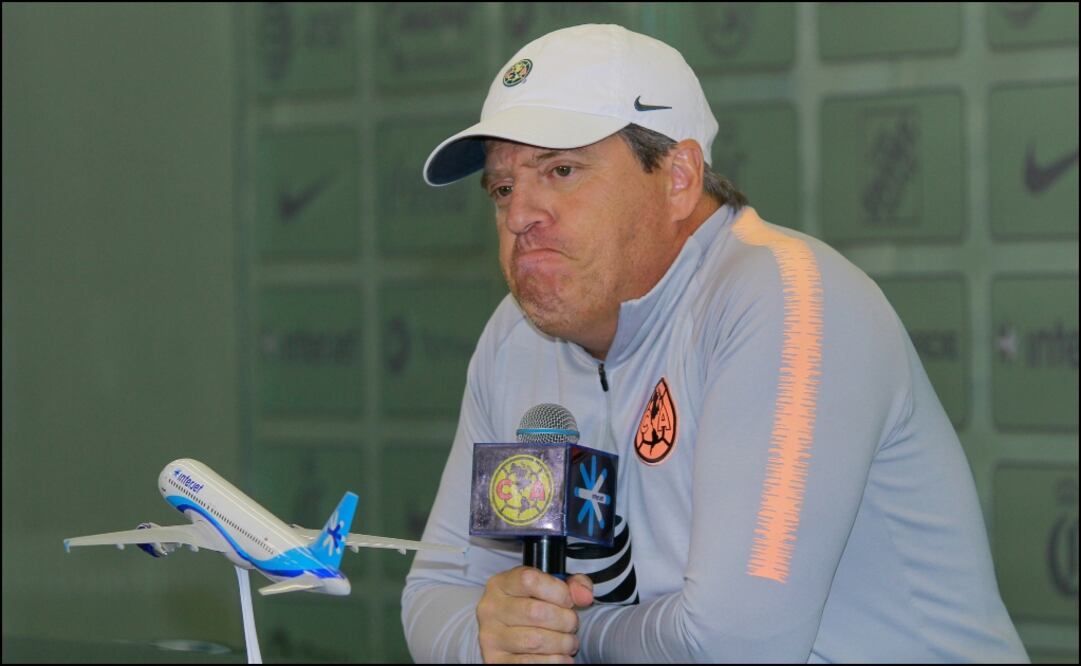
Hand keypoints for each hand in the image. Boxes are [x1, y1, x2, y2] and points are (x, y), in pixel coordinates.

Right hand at [476, 566, 593, 662]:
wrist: (507, 634)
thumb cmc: (532, 607)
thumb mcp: (548, 588)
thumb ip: (572, 585)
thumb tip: (584, 596)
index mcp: (501, 584)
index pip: (529, 580)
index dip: (558, 591)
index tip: (568, 601)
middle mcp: (490, 609)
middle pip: (535, 612)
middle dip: (565, 620)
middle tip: (572, 625)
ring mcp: (490, 636)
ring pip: (535, 640)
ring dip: (562, 643)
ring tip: (569, 642)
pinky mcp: (495, 660)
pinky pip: (529, 663)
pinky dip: (554, 662)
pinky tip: (561, 657)